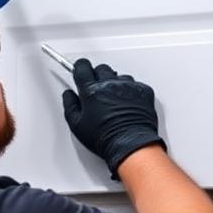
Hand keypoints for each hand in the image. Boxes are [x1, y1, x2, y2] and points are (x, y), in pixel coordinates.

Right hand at [62, 59, 165, 178]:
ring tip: (114, 102)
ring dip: (115, 84)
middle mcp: (110, 84)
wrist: (131, 146)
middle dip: (97, 77)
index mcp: (91, 91)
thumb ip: (70, 105)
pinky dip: (131, 92)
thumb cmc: (105, 138)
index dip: (80, 68)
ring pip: (119, 76)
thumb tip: (69, 95)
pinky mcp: (143, 91)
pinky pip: (135, 85)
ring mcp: (128, 86)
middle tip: (98, 92)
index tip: (80, 71)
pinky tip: (128, 105)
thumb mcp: (77, 125)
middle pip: (101, 68)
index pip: (82, 66)